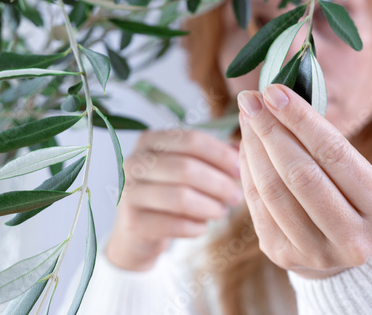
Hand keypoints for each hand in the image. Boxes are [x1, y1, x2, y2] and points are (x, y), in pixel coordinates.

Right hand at [106, 129, 242, 270]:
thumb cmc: (170, 193)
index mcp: (150, 141)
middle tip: (236, 197)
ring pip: (180, 197)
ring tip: (221, 212)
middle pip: (186, 168)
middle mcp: (134, 163)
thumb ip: (214, 156)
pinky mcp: (133, 223)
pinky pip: (174, 224)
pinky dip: (195, 226)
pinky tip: (202, 227)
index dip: (221, 155)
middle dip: (218, 184)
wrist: (138, 231)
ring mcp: (129, 192)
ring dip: (209, 206)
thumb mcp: (189, 168)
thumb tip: (242, 148)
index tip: (239, 169)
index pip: (192, 140)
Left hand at [237, 84, 371, 278]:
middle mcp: (351, 237)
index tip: (273, 91)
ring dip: (253, 147)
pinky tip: (245, 147)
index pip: (333, 153)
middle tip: (250, 99)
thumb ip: (320, 143)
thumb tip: (274, 99)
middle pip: (299, 173)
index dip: (299, 119)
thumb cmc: (344, 197)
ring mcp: (314, 252)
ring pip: (272, 190)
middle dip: (270, 130)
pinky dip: (247, 169)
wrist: (337, 248)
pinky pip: (256, 204)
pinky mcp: (282, 254)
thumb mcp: (351, 173)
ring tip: (246, 118)